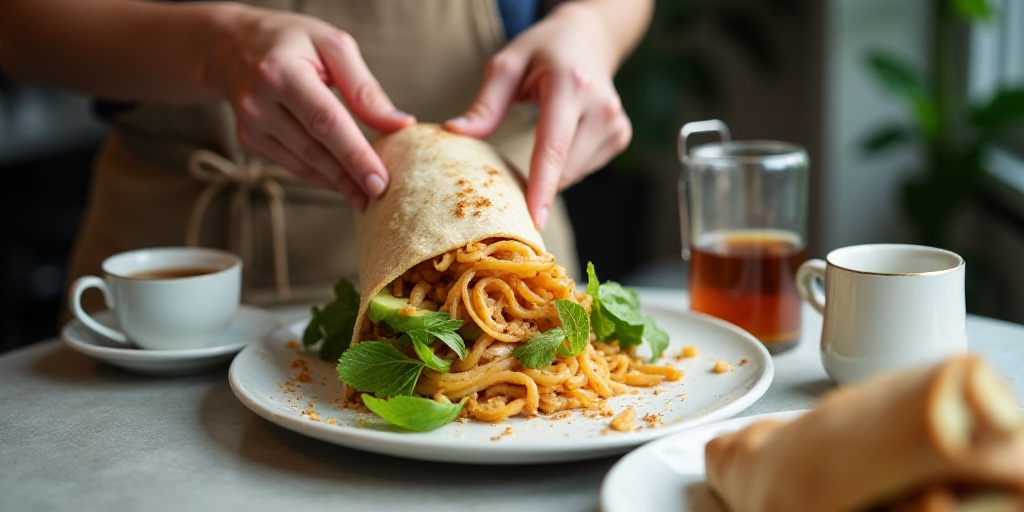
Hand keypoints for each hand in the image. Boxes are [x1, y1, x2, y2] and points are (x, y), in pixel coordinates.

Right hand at [211, 6, 414, 208]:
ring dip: (337, 183)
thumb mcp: (331, 45)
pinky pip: (292, 165)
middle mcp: (258, 102)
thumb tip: (399, 125)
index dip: (355, 155)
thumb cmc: (292, 41)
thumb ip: (364, 87)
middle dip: (350, 177)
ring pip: (303, 164)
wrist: (230, 45)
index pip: (326, 121)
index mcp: (281, 72)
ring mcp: (250, 125)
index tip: (381, 181)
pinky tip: (342, 183)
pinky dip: (319, 176)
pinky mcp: (249, 140)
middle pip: (314, 149)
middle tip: (381, 196)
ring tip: (366, 196)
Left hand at [444, 3, 632, 229]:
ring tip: (539, 137)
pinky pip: (583, 169)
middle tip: (507, 172)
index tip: (533, 220)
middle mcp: (602, 106)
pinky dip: (564, 165)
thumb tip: (455, 134)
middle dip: (534, 182)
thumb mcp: (507, 65)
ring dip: (549, 172)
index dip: (542, 188)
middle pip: (563, 168)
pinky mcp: (620, 136)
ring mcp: (616, 124)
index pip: (553, 147)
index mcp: (571, 85)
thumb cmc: (542, 51)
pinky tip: (560, 138)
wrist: (589, 38)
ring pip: (573, 174)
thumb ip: (485, 104)